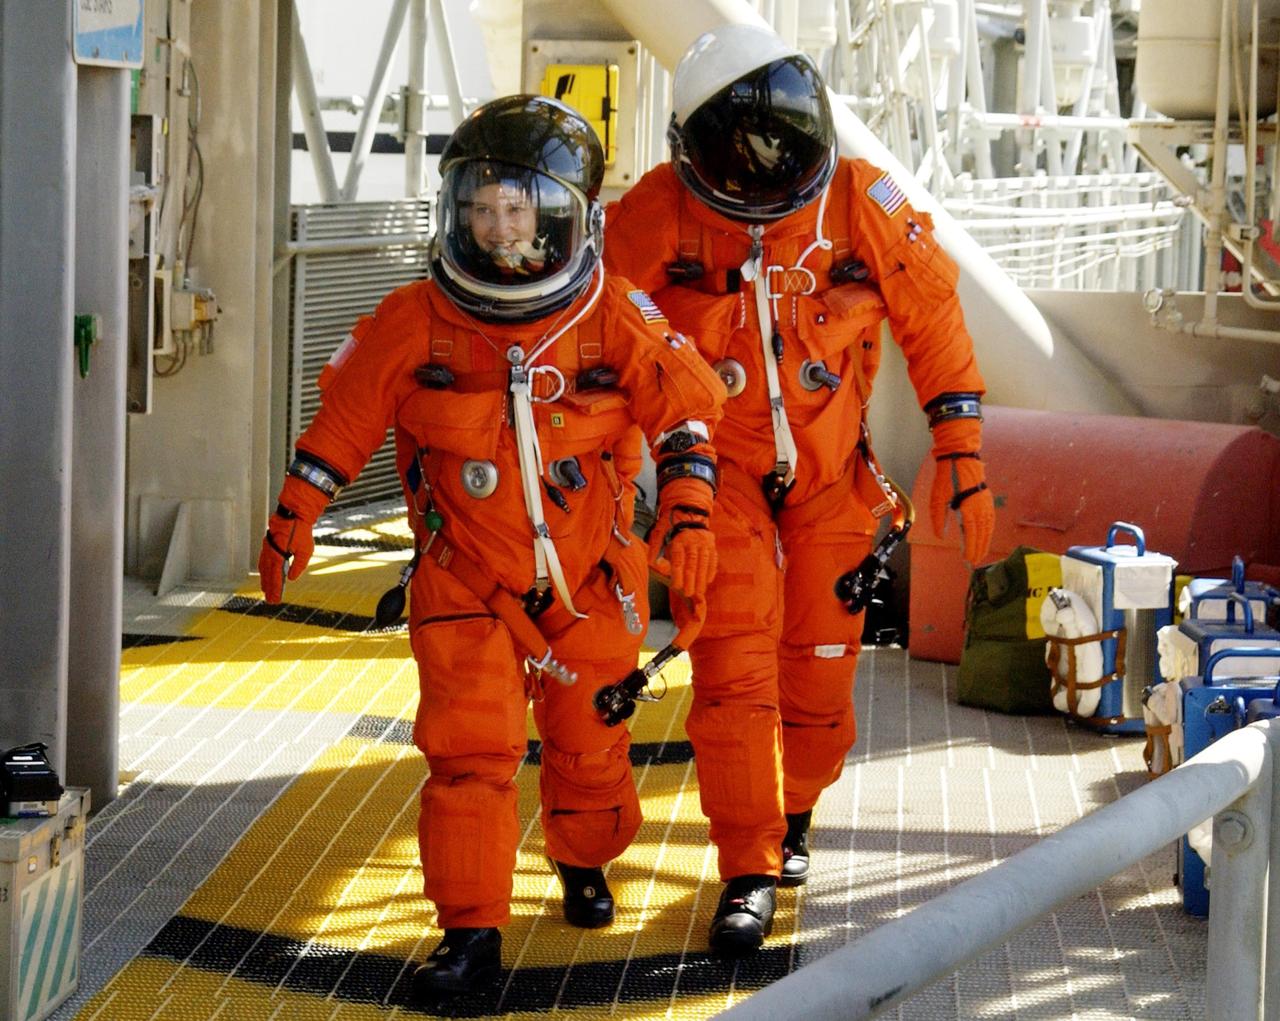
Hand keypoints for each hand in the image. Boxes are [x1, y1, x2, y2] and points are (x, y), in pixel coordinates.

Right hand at [258, 507, 314, 603]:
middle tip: (270, 600)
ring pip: (264, 568)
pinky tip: (266, 574)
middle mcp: (269, 554)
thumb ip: (299, 566)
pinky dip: (264, 570)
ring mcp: (267, 548)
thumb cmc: (301, 531)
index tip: (275, 600)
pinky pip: (263, 560)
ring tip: (266, 589)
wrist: (293, 513)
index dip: (275, 590)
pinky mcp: (268, 544)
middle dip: (269, 588)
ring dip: (265, 580)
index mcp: (278, 556)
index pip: (275, 578)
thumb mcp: (306, 550)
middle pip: (267, 575)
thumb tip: (291, 578)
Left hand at [648, 474, 717, 600]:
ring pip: (704, 563)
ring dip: (702, 578)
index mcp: (679, 539)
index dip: (677, 574)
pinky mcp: (712, 544)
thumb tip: (651, 563)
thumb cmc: (671, 525)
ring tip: (700, 591)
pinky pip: (713, 559)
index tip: (676, 586)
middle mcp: (693, 541)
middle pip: (692, 564)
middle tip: (689, 593)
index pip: (678, 560)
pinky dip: (711, 570)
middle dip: (691, 580)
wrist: (689, 510)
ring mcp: (704, 542)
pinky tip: (708, 580)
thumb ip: (655, 548)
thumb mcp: (659, 532)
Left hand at [929, 417, 993, 563]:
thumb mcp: (937, 496)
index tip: (968, 559)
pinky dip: (988, 530)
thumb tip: (942, 535)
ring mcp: (986, 501)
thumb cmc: (947, 474)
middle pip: (982, 533)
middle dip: (979, 548)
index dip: (970, 547)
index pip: (971, 533)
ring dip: (985, 541)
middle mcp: (981, 506)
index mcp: (968, 507)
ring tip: (980, 552)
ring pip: (988, 526)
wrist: (961, 453)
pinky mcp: (987, 497)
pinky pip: (990, 518)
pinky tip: (985, 536)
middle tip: (975, 561)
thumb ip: (939, 518)